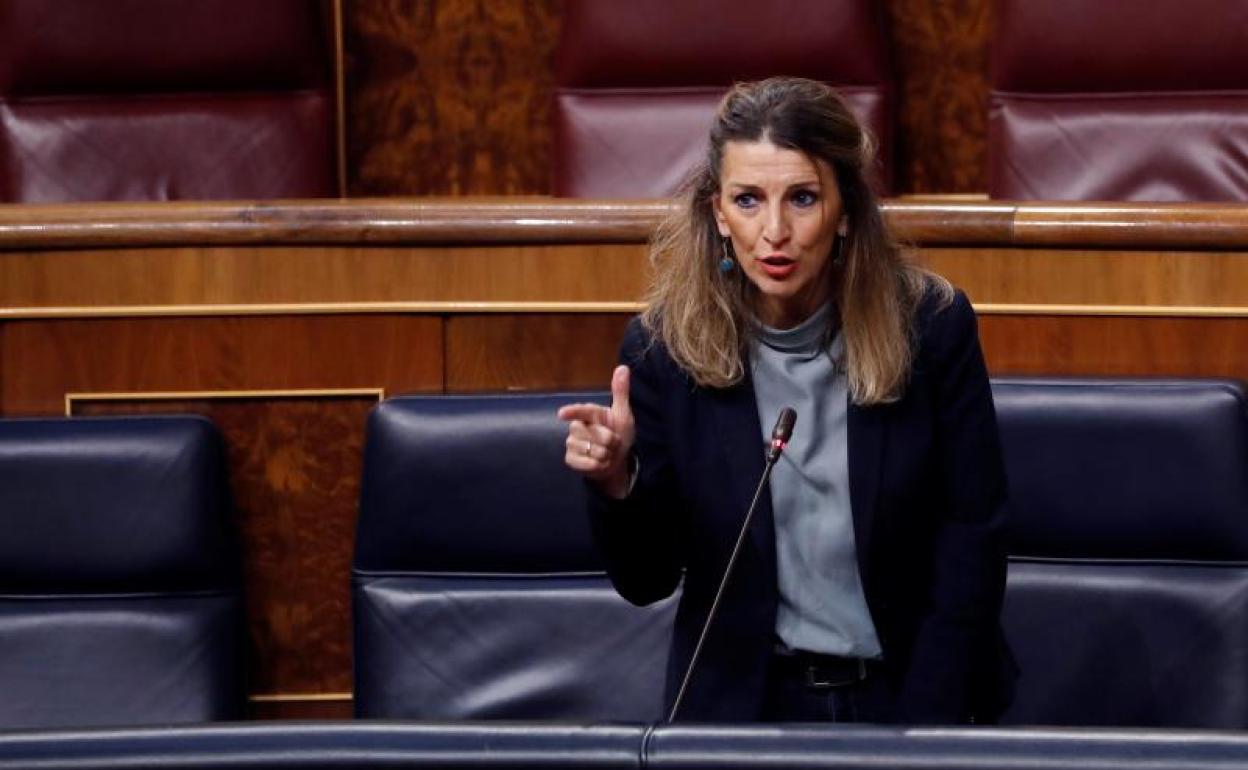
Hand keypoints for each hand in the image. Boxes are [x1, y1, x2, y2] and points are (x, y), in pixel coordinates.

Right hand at [557, 365, 635, 498]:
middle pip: (589, 433)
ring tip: (607, 453)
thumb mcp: (623, 415)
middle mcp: (577, 426)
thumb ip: (620, 393)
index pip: (581, 411)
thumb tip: (623, 367)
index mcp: (590, 413)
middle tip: (614, 442)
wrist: (617, 461)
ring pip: (588, 449)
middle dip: (608, 440)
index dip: (572, 412)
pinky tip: (599, 463)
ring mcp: (572, 443)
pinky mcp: (570, 459)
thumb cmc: (619, 435)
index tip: (562, 414)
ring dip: (604, 454)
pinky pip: (582, 462)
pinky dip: (595, 465)